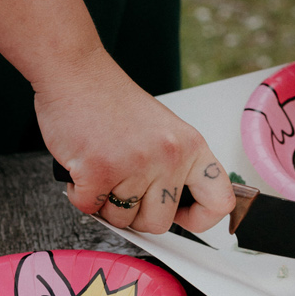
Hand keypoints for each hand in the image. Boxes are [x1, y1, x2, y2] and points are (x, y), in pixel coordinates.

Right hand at [34, 48, 235, 234]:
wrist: (76, 72)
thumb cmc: (112, 102)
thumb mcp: (163, 132)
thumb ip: (174, 169)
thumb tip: (175, 212)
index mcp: (191, 147)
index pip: (218, 202)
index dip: (199, 219)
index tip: (182, 215)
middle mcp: (169, 157)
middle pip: (159, 223)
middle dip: (136, 215)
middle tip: (123, 187)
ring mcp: (135, 164)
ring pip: (122, 220)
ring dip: (106, 203)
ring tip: (103, 169)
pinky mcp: (99, 170)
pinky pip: (91, 208)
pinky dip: (80, 194)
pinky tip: (83, 168)